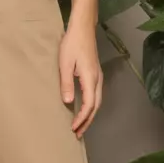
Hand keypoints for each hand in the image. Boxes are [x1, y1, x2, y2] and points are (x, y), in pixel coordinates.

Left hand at [58, 16, 102, 137]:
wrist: (83, 29)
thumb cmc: (72, 44)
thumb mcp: (65, 64)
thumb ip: (66, 83)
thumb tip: (68, 102)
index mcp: (90, 78)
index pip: (89, 105)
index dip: (82, 118)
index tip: (73, 128)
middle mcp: (98, 80)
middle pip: (95, 106)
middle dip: (87, 121)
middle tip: (78, 134)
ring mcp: (98, 77)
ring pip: (97, 102)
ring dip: (90, 115)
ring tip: (80, 126)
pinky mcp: (95, 74)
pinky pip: (96, 95)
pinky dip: (91, 106)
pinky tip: (84, 109)